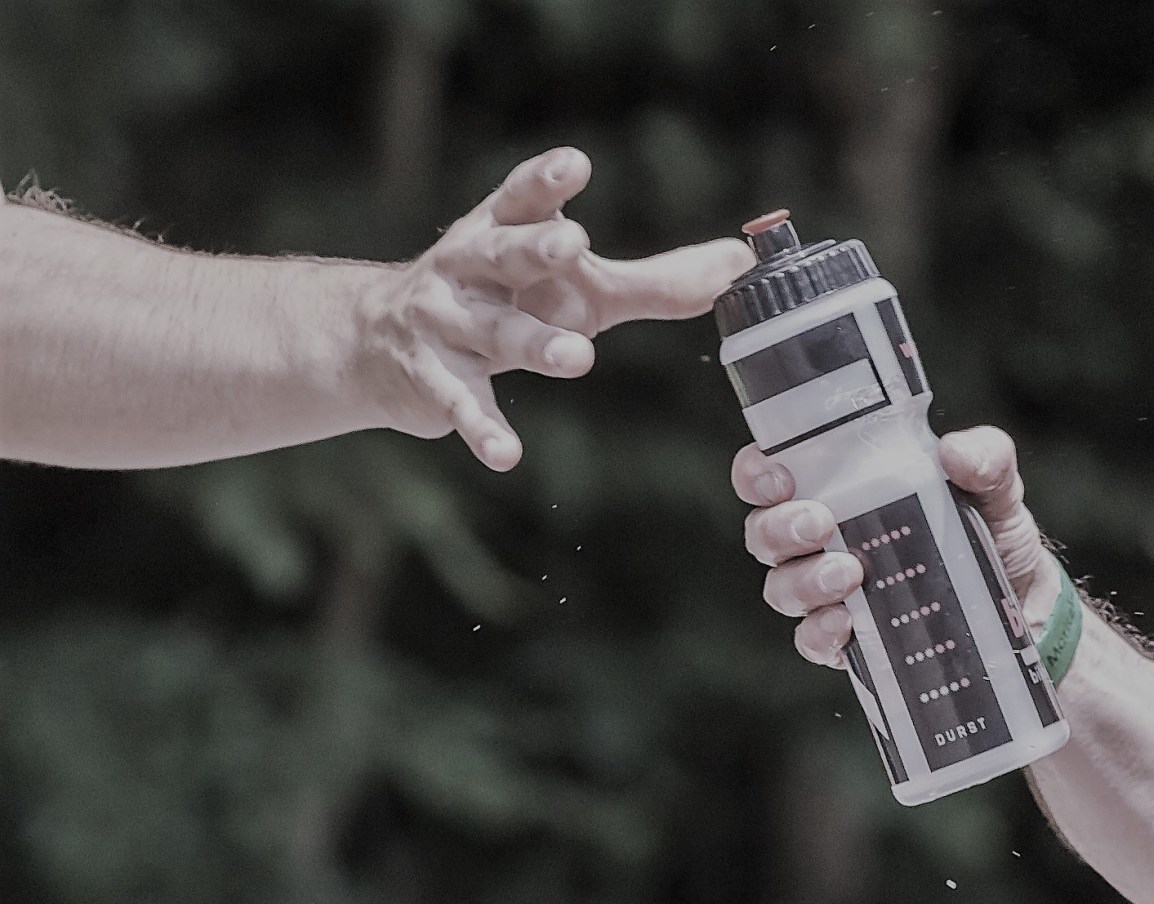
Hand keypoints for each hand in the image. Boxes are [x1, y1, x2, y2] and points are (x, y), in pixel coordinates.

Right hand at [356, 146, 752, 470]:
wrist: (378, 344)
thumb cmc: (504, 301)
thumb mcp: (576, 287)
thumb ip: (656, 281)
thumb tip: (740, 265)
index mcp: (502, 230)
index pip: (522, 197)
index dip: (546, 180)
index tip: (575, 164)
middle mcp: (467, 268)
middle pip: (504, 253)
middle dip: (535, 247)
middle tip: (573, 244)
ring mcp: (444, 323)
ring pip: (494, 332)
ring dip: (533, 344)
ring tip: (577, 357)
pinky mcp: (433, 379)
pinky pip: (463, 404)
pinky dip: (485, 429)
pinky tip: (507, 454)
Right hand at [732, 425, 1061, 667]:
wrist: (1021, 599)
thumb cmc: (988, 528)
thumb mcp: (994, 484)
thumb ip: (983, 457)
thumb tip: (955, 453)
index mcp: (838, 487)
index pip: (769, 474)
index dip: (756, 474)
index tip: (780, 477)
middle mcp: (821, 540)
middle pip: (763, 534)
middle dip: (779, 528)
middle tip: (820, 523)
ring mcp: (830, 593)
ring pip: (781, 588)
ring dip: (803, 580)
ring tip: (849, 574)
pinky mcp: (849, 640)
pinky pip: (812, 641)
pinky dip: (820, 632)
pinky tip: (846, 623)